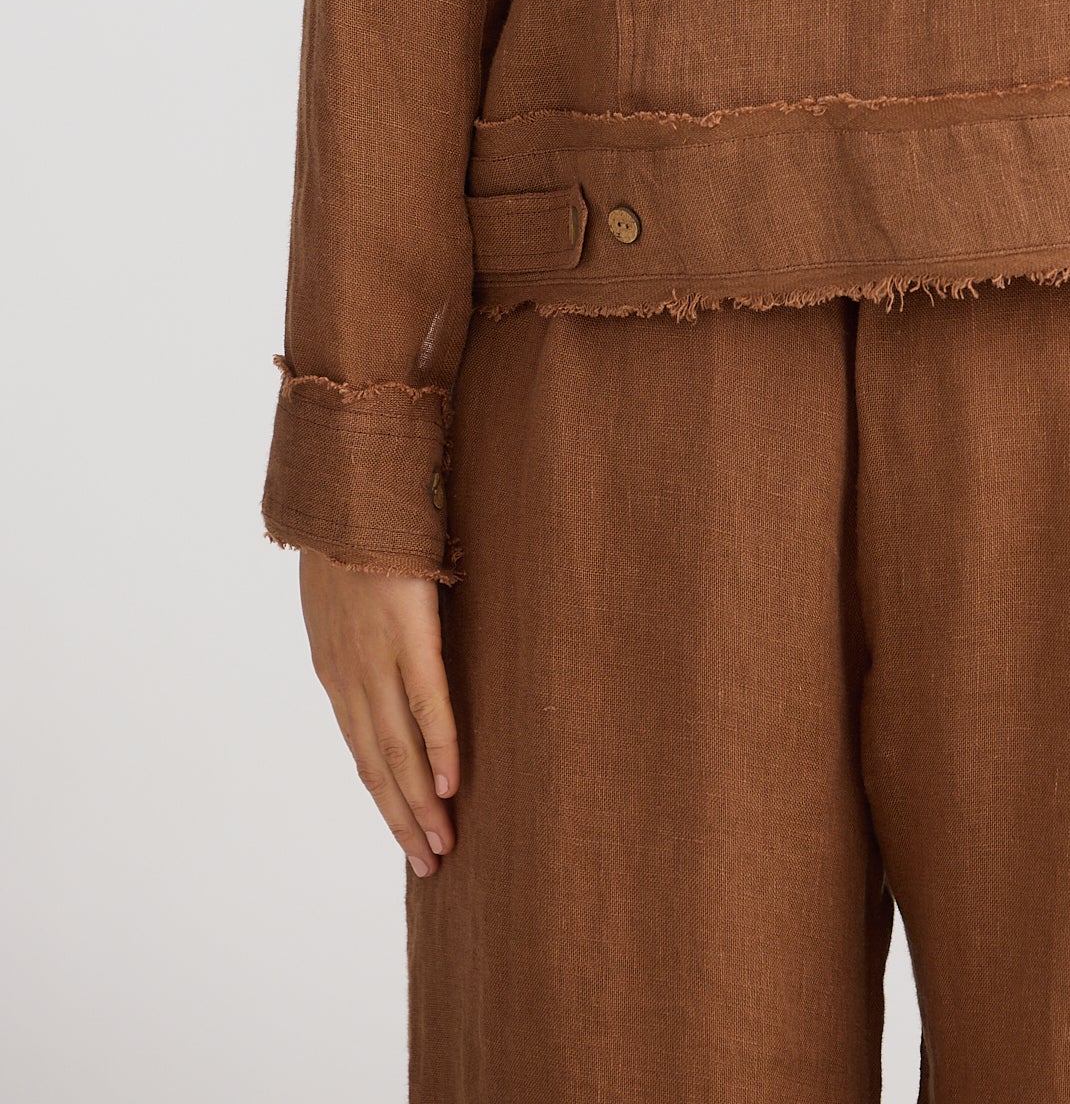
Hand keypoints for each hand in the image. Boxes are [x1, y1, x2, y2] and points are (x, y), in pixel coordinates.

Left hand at [299, 552, 459, 875]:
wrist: (343, 486)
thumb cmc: (351, 531)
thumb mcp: (342, 595)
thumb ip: (360, 633)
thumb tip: (381, 655)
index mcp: (336, 668)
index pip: (363, 749)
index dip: (386, 796)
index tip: (407, 832)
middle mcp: (351, 675)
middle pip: (378, 764)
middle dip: (403, 818)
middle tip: (430, 862)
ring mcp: (377, 656)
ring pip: (399, 747)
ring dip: (420, 802)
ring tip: (442, 844)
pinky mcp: (408, 631)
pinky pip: (426, 701)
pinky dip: (439, 746)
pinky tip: (453, 783)